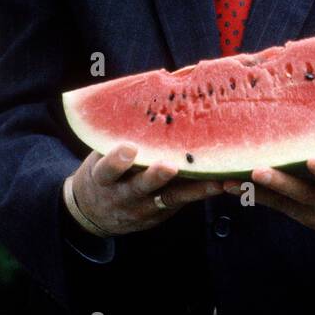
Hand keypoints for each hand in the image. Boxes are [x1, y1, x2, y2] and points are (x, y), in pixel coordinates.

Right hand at [68, 143, 222, 236]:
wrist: (94, 213)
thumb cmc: (103, 172)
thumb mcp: (97, 157)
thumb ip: (115, 139)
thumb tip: (139, 101)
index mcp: (103, 178)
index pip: (106, 171)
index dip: (116, 161)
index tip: (129, 148)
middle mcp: (123, 195)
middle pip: (139, 188)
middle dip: (155, 177)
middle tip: (170, 166)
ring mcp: (143, 207)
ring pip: (169, 198)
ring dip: (192, 189)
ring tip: (213, 180)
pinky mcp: (162, 212)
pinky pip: (183, 201)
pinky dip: (201, 192)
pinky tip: (220, 182)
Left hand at [224, 144, 314, 248]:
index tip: (313, 160)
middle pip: (306, 192)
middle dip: (281, 181)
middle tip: (259, 169)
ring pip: (286, 200)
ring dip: (259, 189)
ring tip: (233, 179)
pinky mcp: (305, 216)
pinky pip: (279, 206)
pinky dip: (256, 195)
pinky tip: (232, 186)